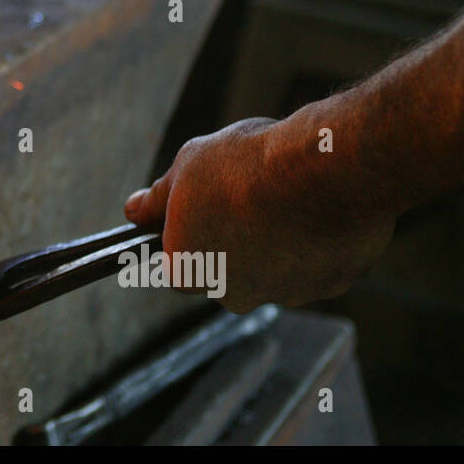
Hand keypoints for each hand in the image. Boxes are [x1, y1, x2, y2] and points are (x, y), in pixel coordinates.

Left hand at [123, 117, 397, 312]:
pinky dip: (315, 240)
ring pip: (275, 267)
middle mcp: (232, 295)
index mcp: (188, 271)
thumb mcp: (186, 167)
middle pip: (227, 268)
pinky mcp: (328, 285)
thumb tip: (135, 210)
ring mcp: (285, 294)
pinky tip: (317, 206)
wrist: (321, 172)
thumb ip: (158, 198)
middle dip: (235, 237)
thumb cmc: (246, 169)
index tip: (203, 204)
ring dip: (277, 239)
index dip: (190, 230)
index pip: (179, 261)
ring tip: (285, 195)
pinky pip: (316, 263)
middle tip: (246, 194)